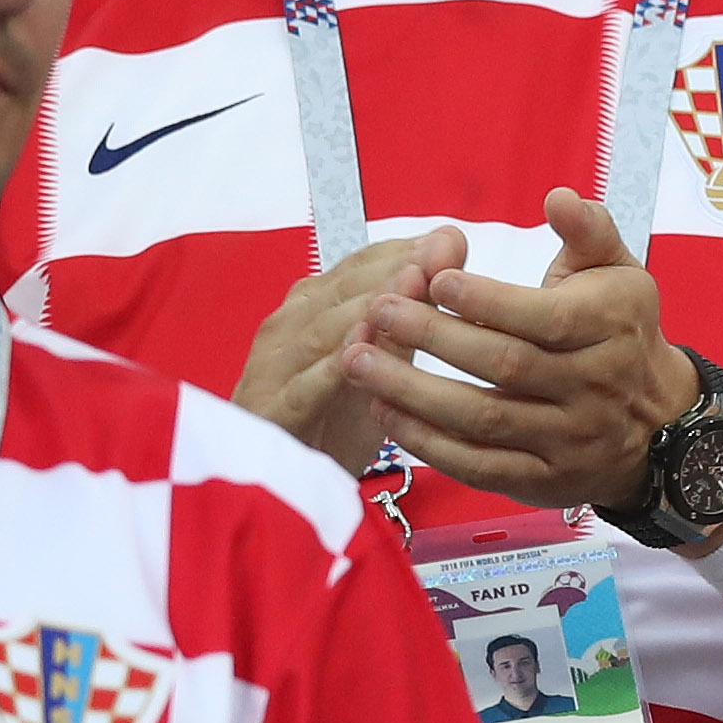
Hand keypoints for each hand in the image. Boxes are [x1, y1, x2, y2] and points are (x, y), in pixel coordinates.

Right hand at [231, 230, 462, 473]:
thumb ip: (414, 312)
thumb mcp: (386, 363)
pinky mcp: (271, 411)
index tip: (450, 242)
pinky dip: (332, 368)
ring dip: (367, 306)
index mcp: (314, 307)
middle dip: (393, 269)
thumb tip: (451, 247)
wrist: (285, 480)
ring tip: (412, 286)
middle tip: (438, 255)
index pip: (360, 267)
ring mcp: (275, 367)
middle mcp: (290, 327)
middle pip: (343, 290)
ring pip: (323, 330)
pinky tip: (362, 354)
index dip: (403, 252)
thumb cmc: (337, 416)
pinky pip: (304, 387)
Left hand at [343, 190, 699, 517]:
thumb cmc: (621, 334)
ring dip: (413, 392)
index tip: (435, 279)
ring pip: (483, 419)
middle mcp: (595, 387)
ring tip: (358, 361)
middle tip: (377, 311)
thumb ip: (588, 231)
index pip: (546, 318)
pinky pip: (480, 466)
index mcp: (612, 328)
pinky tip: (386, 414)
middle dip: (433, 338)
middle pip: (505, 366)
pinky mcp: (545, 479)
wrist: (661, 426)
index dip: (487, 301)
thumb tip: (559, 197)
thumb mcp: (620, 274)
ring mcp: (570, 439)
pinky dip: (428, 443)